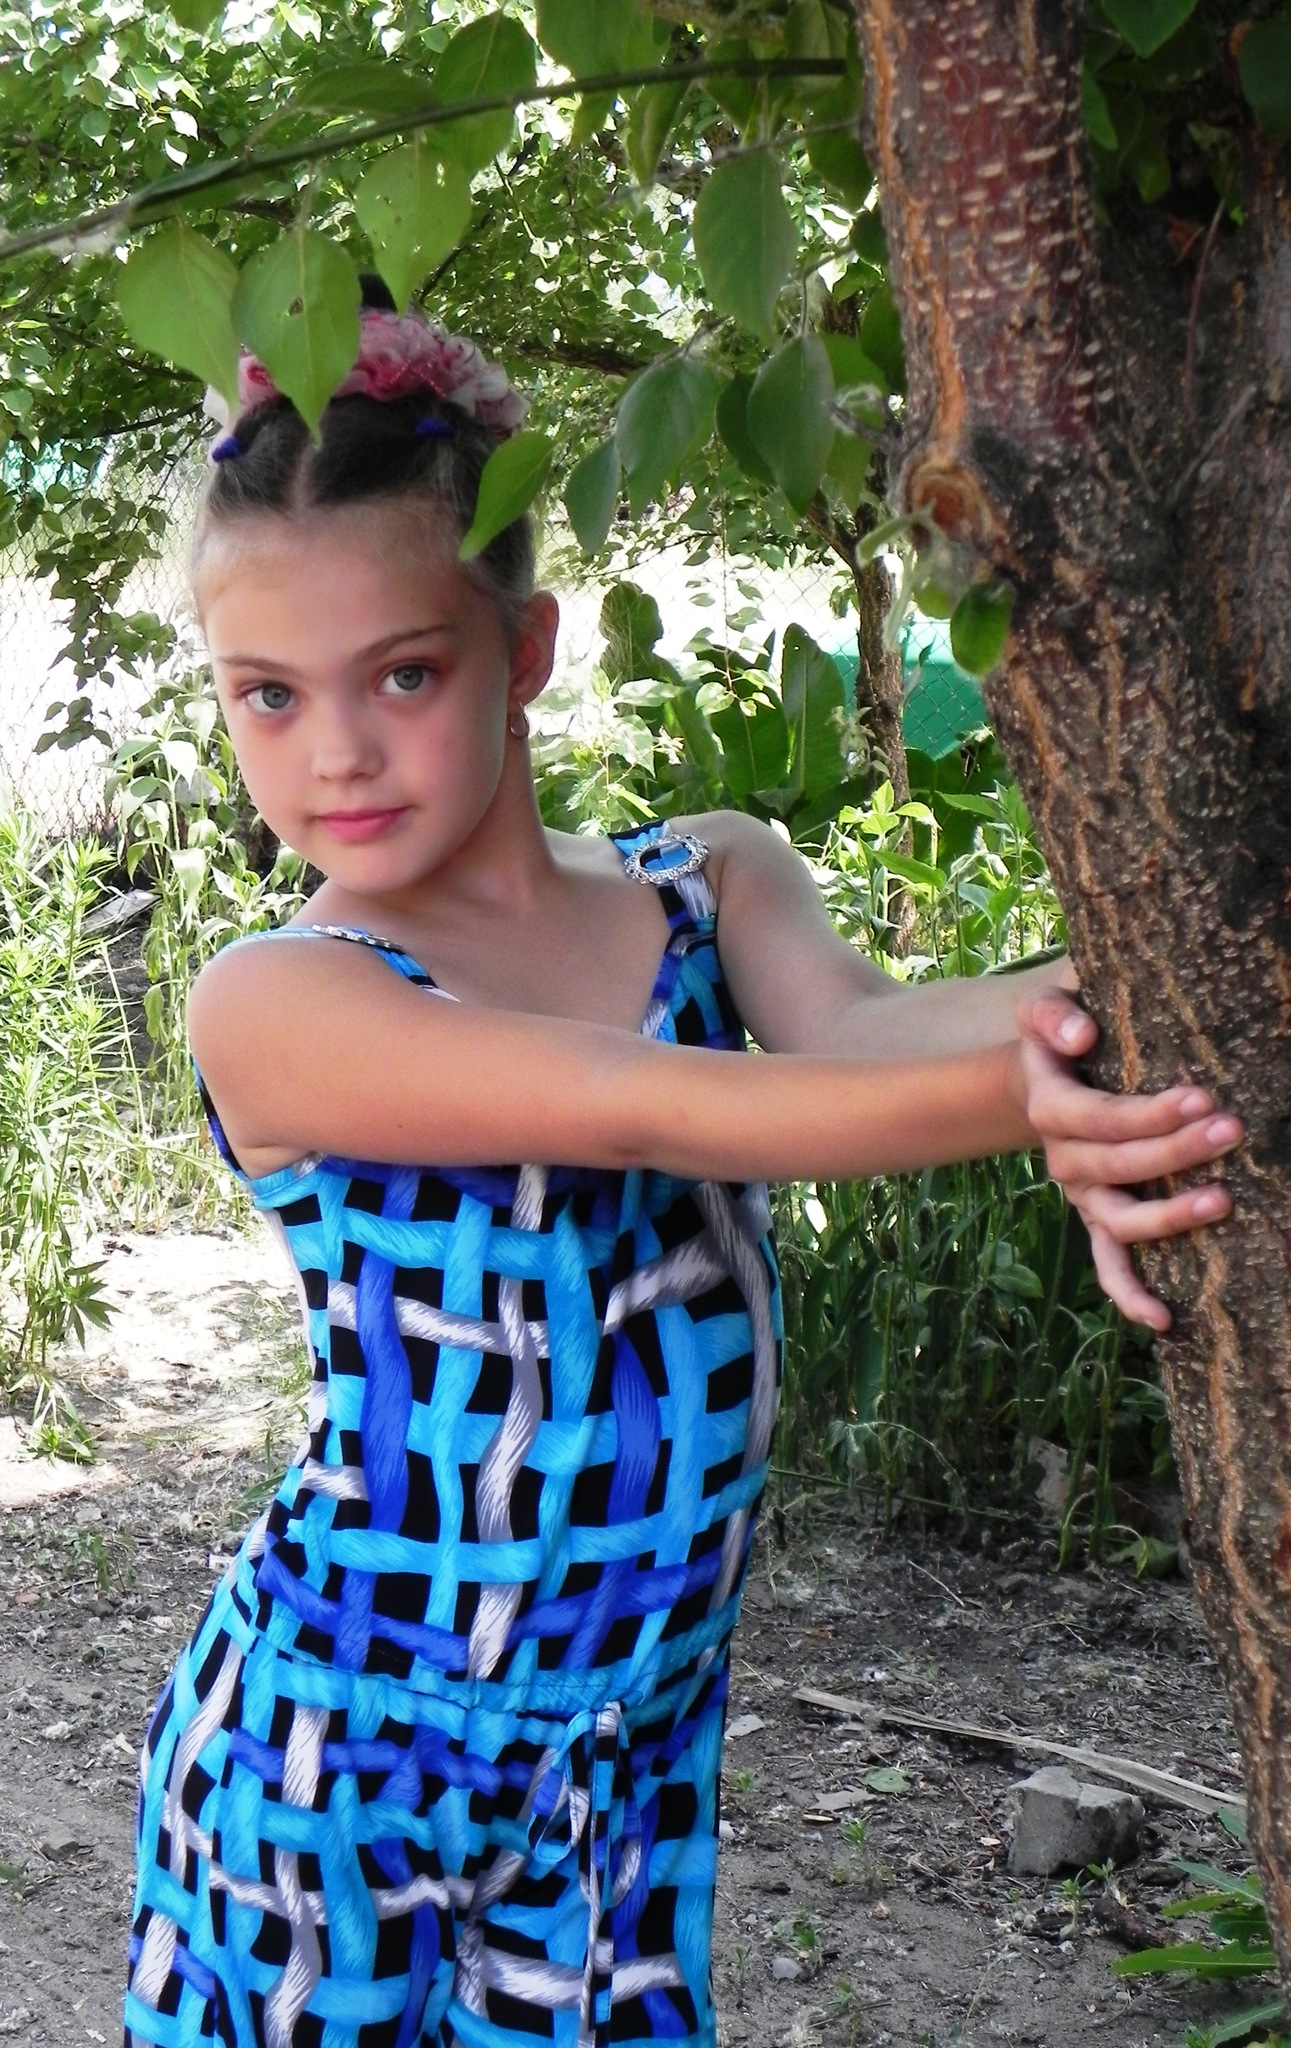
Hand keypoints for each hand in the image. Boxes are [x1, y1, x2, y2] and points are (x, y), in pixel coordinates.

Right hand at [1015, 988, 1242, 1331]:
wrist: (1043, 1078)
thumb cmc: (1058, 1039)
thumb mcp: (1043, 1010)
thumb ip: (1053, 1013)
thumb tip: (1081, 1035)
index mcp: (1050, 1108)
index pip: (1103, 1117)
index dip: (1150, 1114)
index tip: (1201, 1097)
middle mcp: (1063, 1160)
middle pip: (1121, 1166)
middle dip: (1178, 1152)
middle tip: (1232, 1130)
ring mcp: (1082, 1197)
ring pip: (1122, 1221)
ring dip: (1171, 1217)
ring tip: (1224, 1202)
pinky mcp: (1096, 1220)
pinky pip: (1108, 1265)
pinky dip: (1129, 1295)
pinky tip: (1164, 1319)